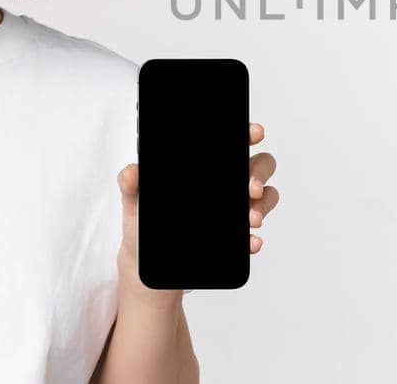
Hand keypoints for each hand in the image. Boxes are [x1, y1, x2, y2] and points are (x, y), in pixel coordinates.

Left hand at [116, 122, 280, 305]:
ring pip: (265, 196)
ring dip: (262, 205)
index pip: (235, 142)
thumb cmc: (144, 223)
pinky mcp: (236, 237)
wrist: (145, 263)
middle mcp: (228, 183)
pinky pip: (254, 233)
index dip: (249, 133)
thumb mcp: (135, 200)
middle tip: (249, 188)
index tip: (253, 133)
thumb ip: (131, 183)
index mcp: (208, 166)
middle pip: (260, 165)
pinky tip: (250, 242)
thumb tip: (131, 172)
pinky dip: (254, 238)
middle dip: (259, 173)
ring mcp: (236, 209)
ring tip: (250, 219)